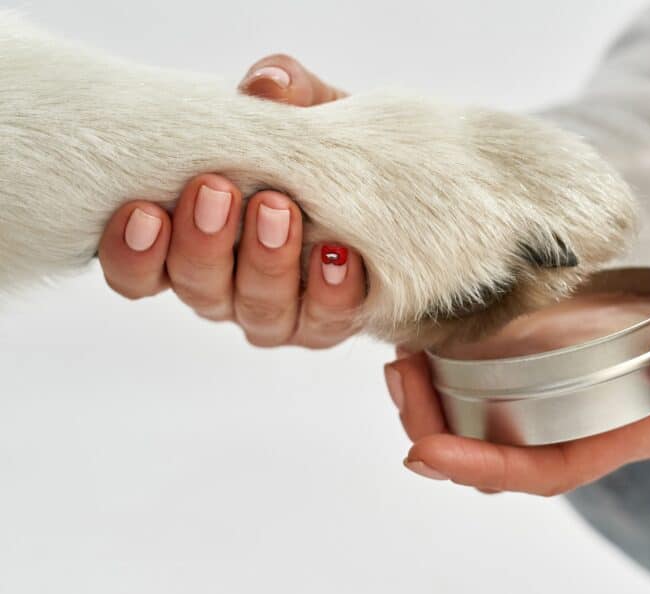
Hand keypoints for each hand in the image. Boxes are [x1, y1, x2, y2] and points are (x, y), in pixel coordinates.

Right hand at [98, 56, 361, 347]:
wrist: (389, 179)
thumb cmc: (322, 145)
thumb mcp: (304, 107)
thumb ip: (282, 88)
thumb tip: (267, 84)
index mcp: (188, 240)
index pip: (135, 268)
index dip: (130, 250)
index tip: (143, 210)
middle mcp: (224, 286)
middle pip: (196, 287)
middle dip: (203, 242)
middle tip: (217, 190)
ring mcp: (276, 310)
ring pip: (257, 310)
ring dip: (266, 261)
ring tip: (278, 210)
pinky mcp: (329, 322)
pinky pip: (325, 320)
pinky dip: (331, 289)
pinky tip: (338, 254)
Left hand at [384, 286, 649, 494]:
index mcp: (641, 428)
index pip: (547, 467)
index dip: (480, 467)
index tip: (421, 447)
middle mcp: (609, 423)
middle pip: (508, 453)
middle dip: (442, 429)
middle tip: (399, 375)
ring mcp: (602, 402)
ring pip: (508, 425)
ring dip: (449, 404)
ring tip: (406, 362)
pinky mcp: (601, 375)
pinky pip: (527, 392)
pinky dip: (479, 375)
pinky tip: (454, 343)